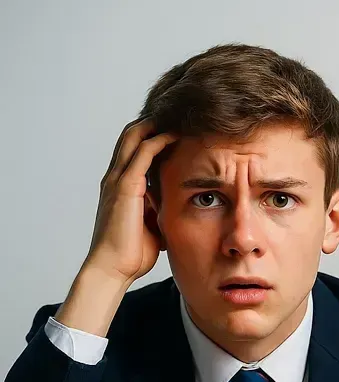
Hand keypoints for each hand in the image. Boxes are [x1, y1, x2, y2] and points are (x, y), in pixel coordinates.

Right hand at [86, 116, 177, 282]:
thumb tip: (181, 207)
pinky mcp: (125, 187)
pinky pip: (142, 154)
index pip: (133, 148)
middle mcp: (116, 177)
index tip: (176, 126)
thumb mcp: (154, 222)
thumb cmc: (134, 251)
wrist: (114, 268)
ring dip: (156, 124)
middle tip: (178, 113)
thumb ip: (161, 208)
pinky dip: (158, 140)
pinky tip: (175, 134)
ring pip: (134, 138)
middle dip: (153, 121)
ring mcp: (118, 180)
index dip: (151, 133)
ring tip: (179, 114)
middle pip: (131, 135)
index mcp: (121, 185)